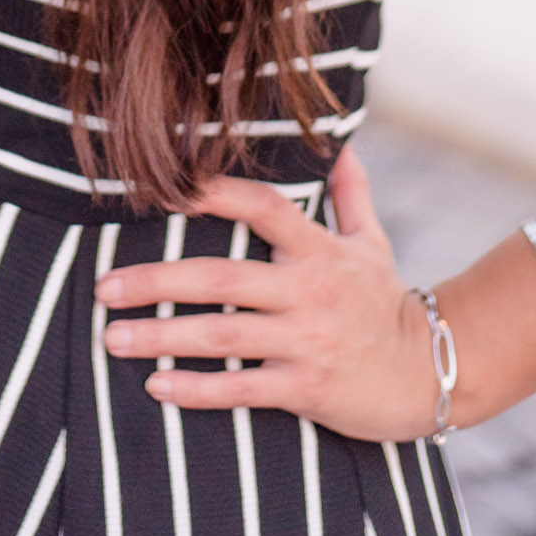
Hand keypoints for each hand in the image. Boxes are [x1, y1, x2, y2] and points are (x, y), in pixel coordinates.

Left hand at [94, 147, 439, 441]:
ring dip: (161, 337)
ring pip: (220, 335)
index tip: (164, 190)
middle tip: (103, 286)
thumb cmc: (387, 303)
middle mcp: (308, 290)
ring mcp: (306, 341)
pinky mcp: (306, 389)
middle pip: (220, 278)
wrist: (432, 373)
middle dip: (155, 281)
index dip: (214, 194)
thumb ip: (349, 194)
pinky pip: (241, 390)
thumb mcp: (372, 243)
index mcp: (318, 249)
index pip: (262, 207)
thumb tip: (342, 145)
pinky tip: (156, 386)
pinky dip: (196, 390)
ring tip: (112, 337)